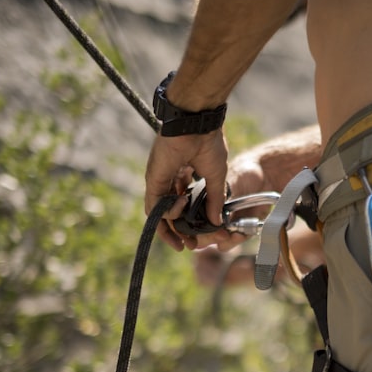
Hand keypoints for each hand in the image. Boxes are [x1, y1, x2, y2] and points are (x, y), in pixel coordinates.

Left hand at [144, 131, 229, 250]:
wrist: (198, 125)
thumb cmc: (209, 143)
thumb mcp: (216, 178)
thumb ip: (214, 200)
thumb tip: (217, 221)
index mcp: (184, 177)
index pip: (182, 206)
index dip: (188, 223)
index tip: (197, 237)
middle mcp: (169, 180)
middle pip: (168, 214)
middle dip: (176, 233)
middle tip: (187, 245)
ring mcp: (160, 181)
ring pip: (160, 213)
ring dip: (171, 227)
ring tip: (186, 231)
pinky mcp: (153, 180)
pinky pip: (155, 206)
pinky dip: (168, 212)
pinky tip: (182, 205)